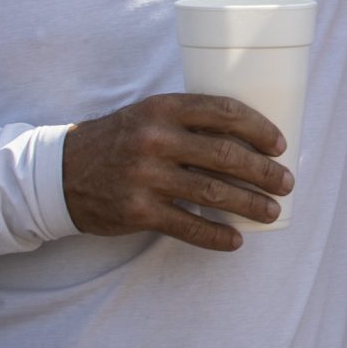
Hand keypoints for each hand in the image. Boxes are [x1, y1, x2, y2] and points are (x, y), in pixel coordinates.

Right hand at [61, 94, 291, 252]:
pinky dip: (216, 235)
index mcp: (163, 108)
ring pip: (213, 191)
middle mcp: (155, 139)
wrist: (60, 173)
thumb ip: (188, 121)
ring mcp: (145, 176)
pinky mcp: (137, 210)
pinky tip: (236, 239)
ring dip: (250, 204)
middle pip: (225, 155)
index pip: (224, 112)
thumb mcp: (148, 116)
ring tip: (271, 211)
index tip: (280, 145)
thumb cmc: (118, 140)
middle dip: (264, 171)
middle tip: (286, 182)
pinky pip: (187, 225)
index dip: (259, 129)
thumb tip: (248, 138)